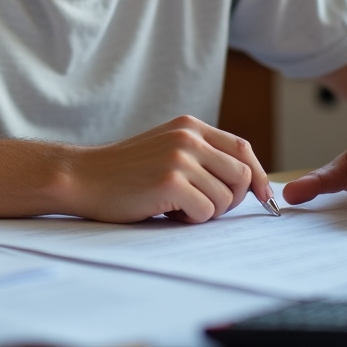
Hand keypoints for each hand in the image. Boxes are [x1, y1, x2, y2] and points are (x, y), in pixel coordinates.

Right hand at [64, 116, 274, 223]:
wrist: (83, 177)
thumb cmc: (124, 172)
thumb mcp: (166, 149)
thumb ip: (201, 156)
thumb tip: (249, 181)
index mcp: (190, 127)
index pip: (243, 149)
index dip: (259, 176)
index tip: (264, 197)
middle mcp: (189, 137)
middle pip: (242, 175)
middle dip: (231, 200)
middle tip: (201, 206)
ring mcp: (180, 157)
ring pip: (225, 198)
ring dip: (206, 212)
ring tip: (176, 206)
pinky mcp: (170, 181)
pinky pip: (206, 211)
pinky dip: (191, 219)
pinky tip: (167, 212)